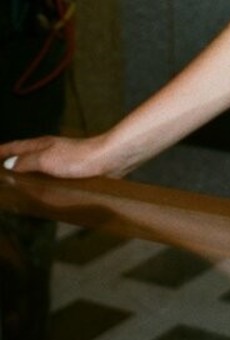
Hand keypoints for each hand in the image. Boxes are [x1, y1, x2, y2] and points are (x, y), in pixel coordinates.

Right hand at [1, 133, 124, 179]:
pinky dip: (40, 184)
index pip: (15, 147)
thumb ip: (26, 162)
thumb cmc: (79, 158)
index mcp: (41, 145)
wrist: (109, 161)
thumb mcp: (46, 159)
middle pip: (25, 156)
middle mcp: (50, 151)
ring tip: (16, 186)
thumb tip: (9, 165)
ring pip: (37, 168)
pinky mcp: (71, 172)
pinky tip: (40, 193)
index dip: (2, 151)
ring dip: (26, 174)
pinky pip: (50, 177)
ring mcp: (61, 162)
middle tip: (2, 173)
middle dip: (11, 163)